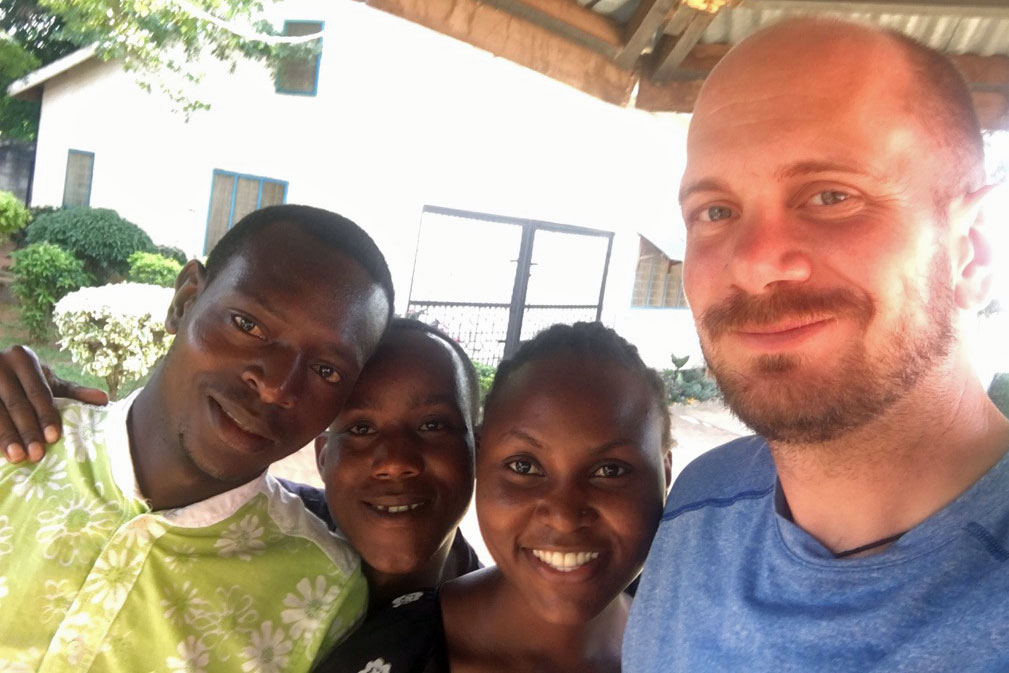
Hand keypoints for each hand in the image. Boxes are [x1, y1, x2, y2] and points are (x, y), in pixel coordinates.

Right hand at [0, 345, 108, 462]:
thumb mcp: (46, 381)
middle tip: (36, 455)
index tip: (53, 438)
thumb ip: (73, 392)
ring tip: (17, 457)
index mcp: (22, 357)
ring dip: (6, 436)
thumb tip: (104, 400)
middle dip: (27, 430)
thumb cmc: (23, 379)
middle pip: (16, 403)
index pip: (38, 391)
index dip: (46, 415)